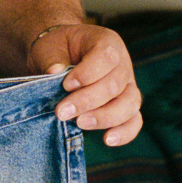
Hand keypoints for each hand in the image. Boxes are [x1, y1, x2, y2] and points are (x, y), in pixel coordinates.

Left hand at [28, 24, 141, 145]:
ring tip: (80, 124)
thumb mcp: (48, 47)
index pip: (106, 57)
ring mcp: (127, 86)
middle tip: (61, 112)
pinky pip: (134, 121)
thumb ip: (51, 58)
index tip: (65, 85)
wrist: (59, 60)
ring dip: (104, 117)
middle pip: (115, 84)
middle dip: (87, 101)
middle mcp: (122, 64)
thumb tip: (54, 71)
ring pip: (129, 104)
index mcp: (107, 42)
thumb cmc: (55, 50)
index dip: (87, 73)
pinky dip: (124, 133)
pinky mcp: (125, 106)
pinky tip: (107, 140)